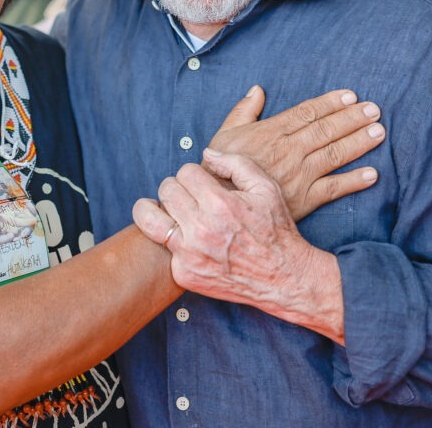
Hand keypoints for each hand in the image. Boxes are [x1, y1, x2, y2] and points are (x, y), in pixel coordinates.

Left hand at [133, 151, 343, 341]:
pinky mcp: (185, 274)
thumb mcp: (265, 188)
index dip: (194, 174)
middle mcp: (201, 229)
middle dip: (178, 188)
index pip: (185, 172)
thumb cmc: (276, 230)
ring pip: (148, 219)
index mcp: (220, 204)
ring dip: (153, 210)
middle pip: (167, 190)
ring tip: (163, 209)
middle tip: (190, 197)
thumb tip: (206, 154)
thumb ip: (235, 163)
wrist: (283, 277)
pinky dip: (173, 242)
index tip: (203, 183)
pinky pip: (164, 248)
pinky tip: (188, 240)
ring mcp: (190, 254)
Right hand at [207, 86, 381, 220]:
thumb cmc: (219, 169)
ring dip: (359, 142)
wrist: (220, 204)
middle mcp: (289, 151)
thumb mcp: (225, 134)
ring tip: (379, 132)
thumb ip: (243, 111)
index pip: (307, 112)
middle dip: (352, 118)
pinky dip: (354, 181)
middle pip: (326, 130)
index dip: (331, 103)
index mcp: (271, 132)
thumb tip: (257, 90)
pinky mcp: (303, 200)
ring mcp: (298, 175)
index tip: (351, 96)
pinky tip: (373, 174)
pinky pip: (333, 189)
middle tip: (374, 109)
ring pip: (334, 154)